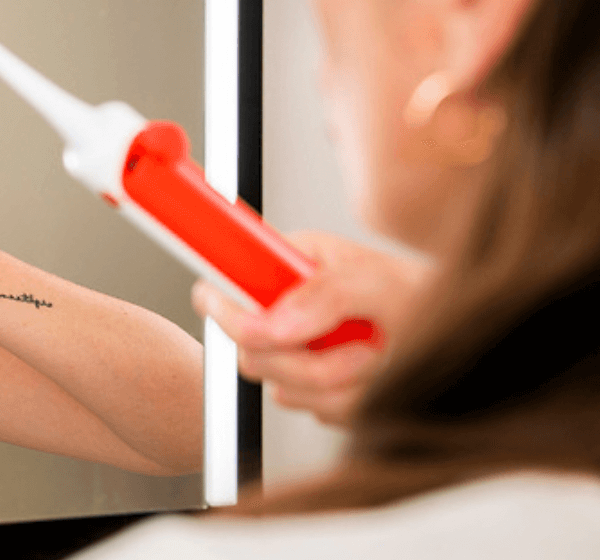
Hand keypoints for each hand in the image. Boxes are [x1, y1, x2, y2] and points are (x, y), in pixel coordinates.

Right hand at [191, 231, 429, 424]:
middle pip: (250, 351)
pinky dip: (351, 401)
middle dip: (307, 361)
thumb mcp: (377, 281)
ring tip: (375, 355)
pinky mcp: (312, 387)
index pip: (224, 283)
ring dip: (338, 382)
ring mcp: (295, 349)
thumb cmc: (420, 295)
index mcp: (286, 264)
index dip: (227, 309)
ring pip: (283, 388)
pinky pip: (315, 409)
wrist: (450, 332)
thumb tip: (275, 323)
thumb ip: (324, 295)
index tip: (258, 331)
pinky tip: (373, 375)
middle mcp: (282, 307)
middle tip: (358, 348)